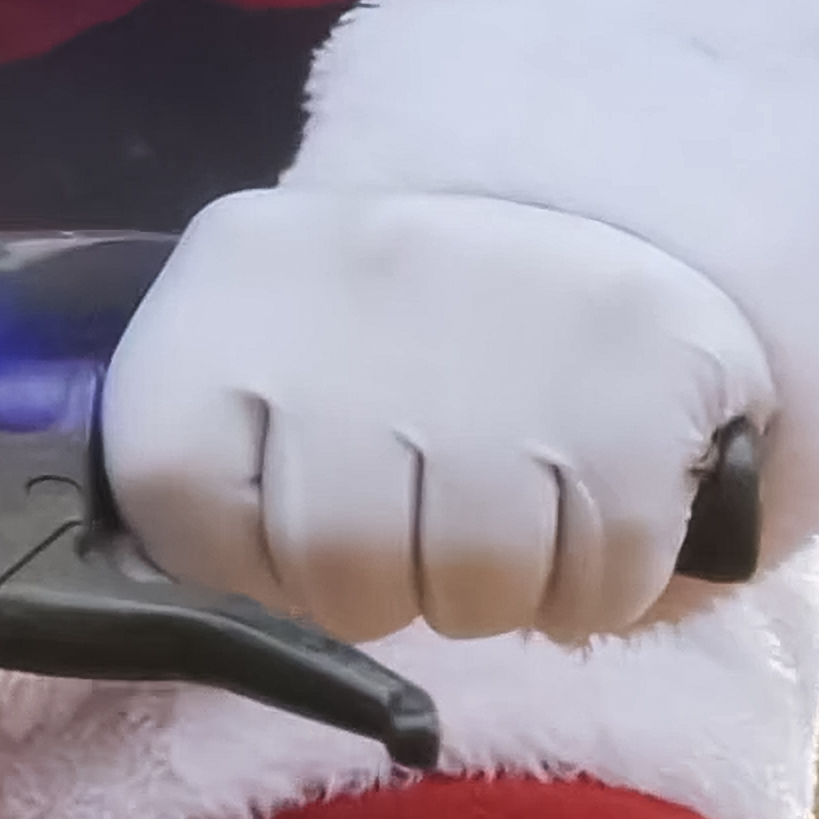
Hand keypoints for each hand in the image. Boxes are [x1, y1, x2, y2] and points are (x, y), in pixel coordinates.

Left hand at [101, 187, 767, 645]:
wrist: (590, 199)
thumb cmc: (401, 334)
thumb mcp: (272, 364)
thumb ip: (225, 484)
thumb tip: (210, 619)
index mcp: (237, 284)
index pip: (176, 498)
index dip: (246, 555)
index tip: (299, 522)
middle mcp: (364, 281)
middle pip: (337, 565)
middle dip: (384, 587)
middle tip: (423, 533)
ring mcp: (511, 332)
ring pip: (473, 588)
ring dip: (497, 594)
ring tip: (512, 526)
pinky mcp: (642, 383)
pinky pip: (601, 581)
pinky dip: (600, 591)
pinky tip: (591, 524)